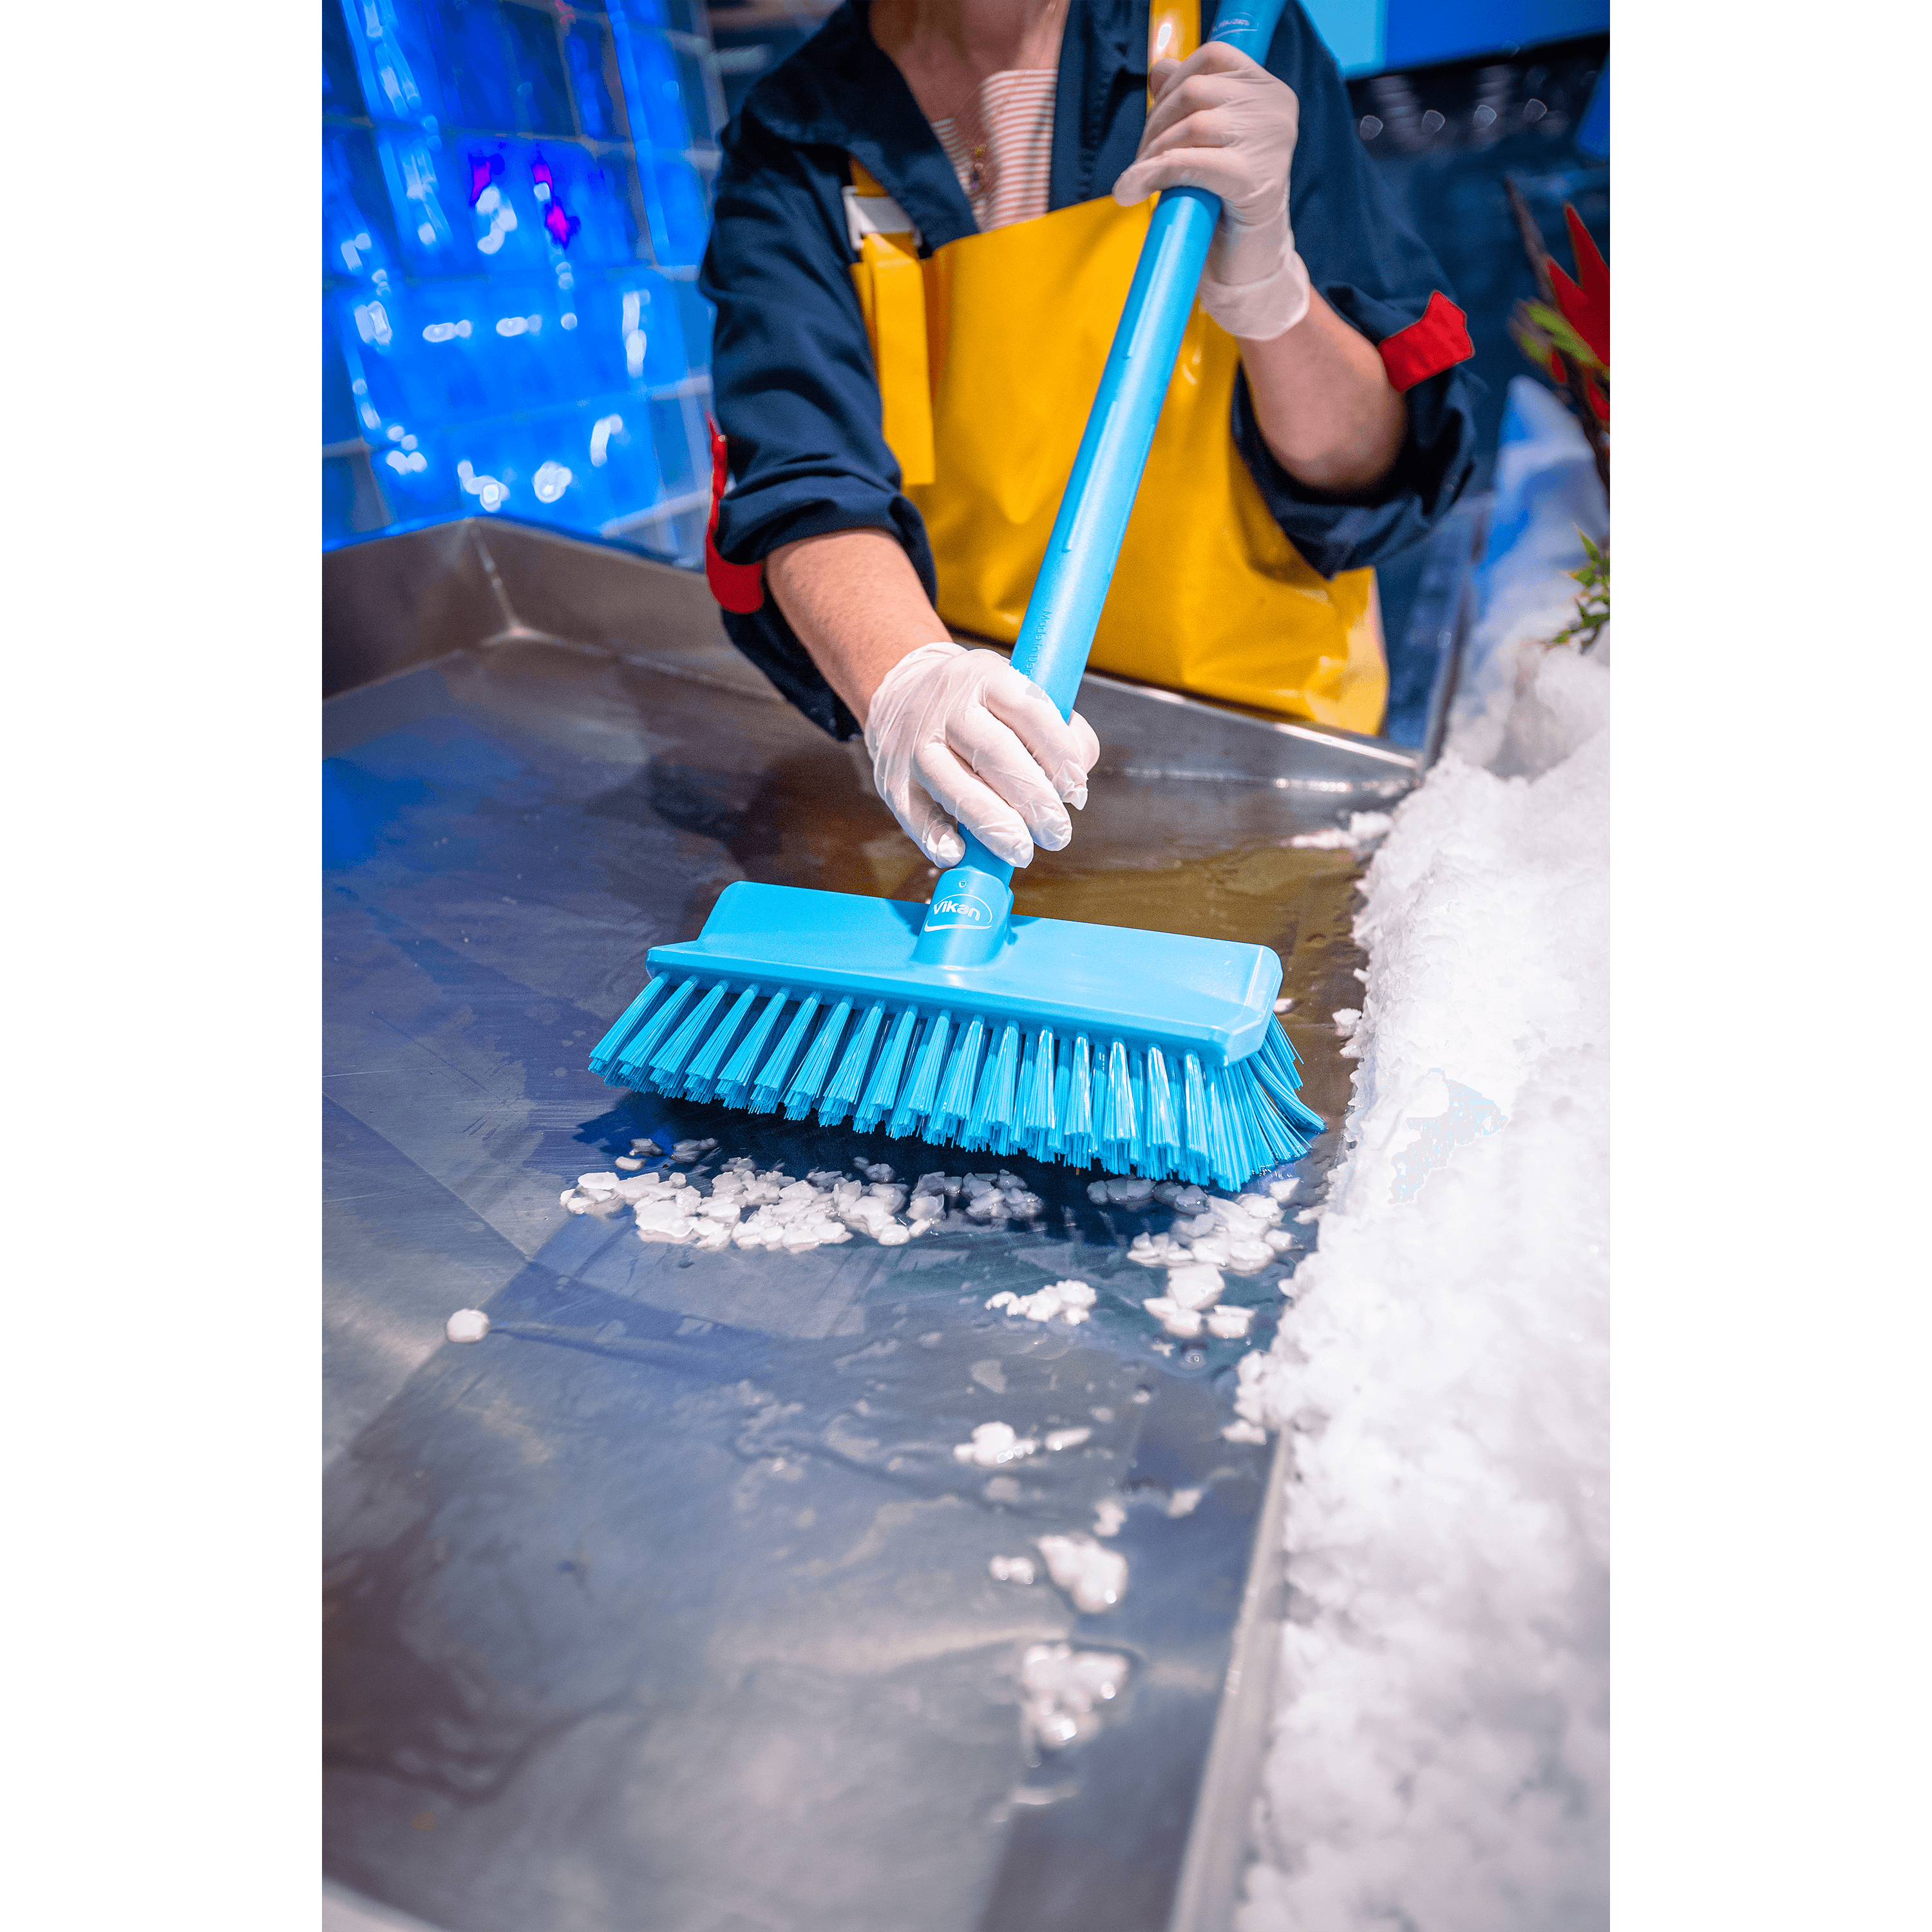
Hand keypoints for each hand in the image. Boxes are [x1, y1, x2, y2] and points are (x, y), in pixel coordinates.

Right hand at [863, 643, 1099, 869]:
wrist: (902, 693)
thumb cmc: (980, 707)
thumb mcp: (1017, 695)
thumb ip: (1060, 732)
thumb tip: (1074, 786)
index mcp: (987, 677)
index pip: (1029, 713)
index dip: (1058, 756)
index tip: (1076, 793)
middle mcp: (947, 707)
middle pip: (994, 753)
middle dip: (1032, 799)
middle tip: (1058, 833)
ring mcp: (914, 744)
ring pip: (953, 785)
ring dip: (992, 824)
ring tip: (1022, 852)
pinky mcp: (892, 779)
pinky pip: (913, 813)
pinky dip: (935, 836)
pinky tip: (959, 853)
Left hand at [1110, 42, 1311, 341]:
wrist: (1247, 270)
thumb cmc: (1225, 207)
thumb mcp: (1206, 144)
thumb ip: (1188, 100)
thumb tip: (1159, 67)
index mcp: (1271, 94)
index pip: (1214, 56)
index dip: (1173, 82)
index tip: (1156, 122)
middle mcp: (1277, 110)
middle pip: (1196, 88)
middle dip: (1156, 124)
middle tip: (1142, 162)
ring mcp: (1271, 143)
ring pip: (1190, 123)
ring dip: (1152, 152)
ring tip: (1140, 181)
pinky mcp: (1255, 180)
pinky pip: (1189, 161)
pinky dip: (1151, 174)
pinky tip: (1130, 191)